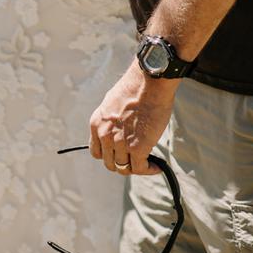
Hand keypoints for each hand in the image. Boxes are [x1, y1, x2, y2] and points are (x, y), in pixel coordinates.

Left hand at [87, 60, 177, 176]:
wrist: (148, 83)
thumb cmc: (135, 89)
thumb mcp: (111, 104)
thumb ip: (111, 121)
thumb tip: (120, 131)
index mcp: (97, 124)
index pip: (96, 152)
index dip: (109, 156)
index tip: (121, 154)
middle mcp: (105, 135)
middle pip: (110, 163)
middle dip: (123, 163)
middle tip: (136, 159)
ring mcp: (120, 143)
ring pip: (124, 167)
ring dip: (137, 167)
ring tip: (148, 163)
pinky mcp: (137, 147)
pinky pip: (140, 168)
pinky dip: (149, 170)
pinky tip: (157, 166)